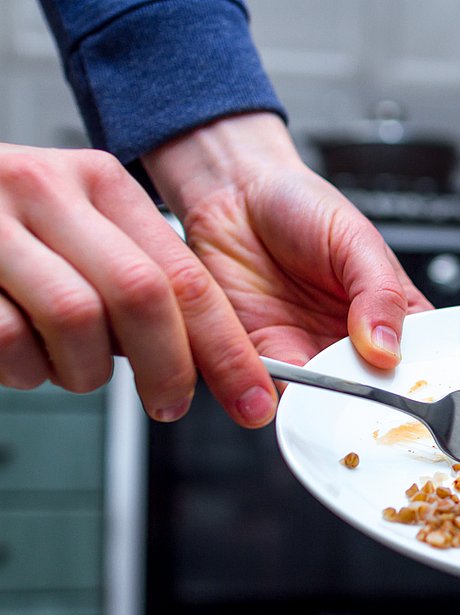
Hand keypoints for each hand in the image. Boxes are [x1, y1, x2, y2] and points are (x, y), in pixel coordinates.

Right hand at [0, 142, 265, 422]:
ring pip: (75, 319)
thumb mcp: (78, 234)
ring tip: (67, 368)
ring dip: (83, 369)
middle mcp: (48, 187)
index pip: (186, 278)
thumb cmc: (2, 234)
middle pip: (142, 295)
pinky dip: (22, 368)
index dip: (226, 349)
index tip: (253, 401)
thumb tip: (207, 360)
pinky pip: (5, 337)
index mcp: (100, 183)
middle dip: (168, 367)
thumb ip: (135, 282)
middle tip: (168, 403)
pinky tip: (19, 358)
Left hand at [143, 113, 431, 412]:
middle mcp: (352, 340)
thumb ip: (379, 294)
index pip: (418, 359)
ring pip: (329, 396)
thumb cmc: (300, 205)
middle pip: (375, 388)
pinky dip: (287, 390)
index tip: (419, 390)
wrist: (232, 193)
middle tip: (374, 395)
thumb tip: (388, 347)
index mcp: (390, 313)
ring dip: (332, 399)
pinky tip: (297, 379)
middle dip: (375, 399)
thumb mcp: (357, 240)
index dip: (422, 380)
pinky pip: (280, 385)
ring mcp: (310, 350)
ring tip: (335, 386)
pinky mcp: (265, 354)